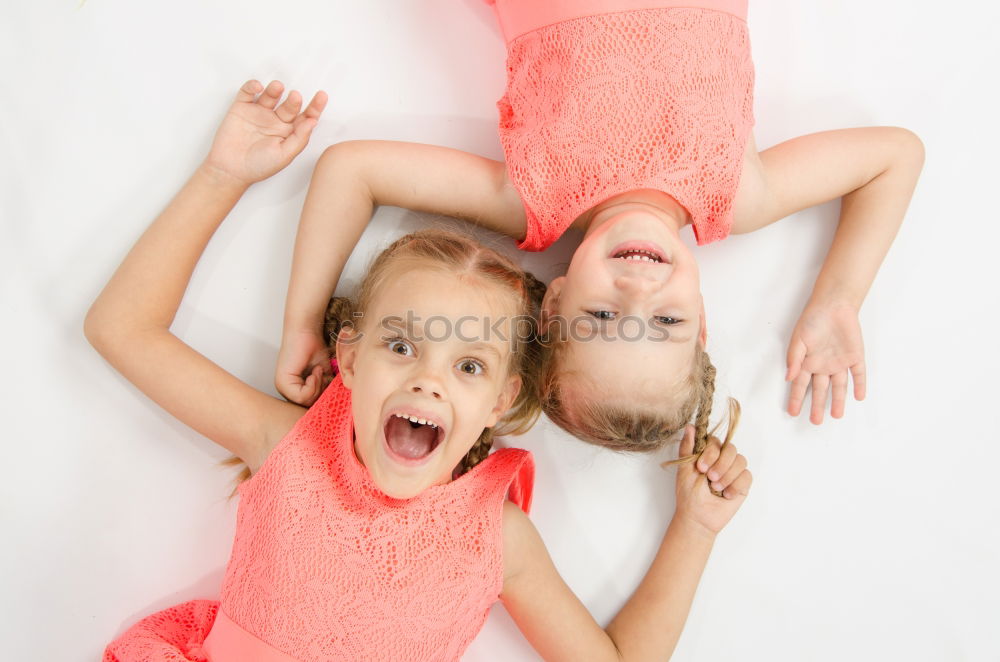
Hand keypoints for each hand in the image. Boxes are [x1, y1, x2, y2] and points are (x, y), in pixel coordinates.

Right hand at [203, 80, 328, 185]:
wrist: (230, 170)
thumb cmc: (259, 166)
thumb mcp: (284, 155)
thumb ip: (299, 138)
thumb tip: (312, 121)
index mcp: (289, 133)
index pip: (305, 117)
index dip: (314, 107)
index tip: (322, 96)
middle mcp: (276, 121)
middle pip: (289, 105)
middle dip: (294, 100)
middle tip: (295, 97)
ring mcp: (259, 113)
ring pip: (271, 95)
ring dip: (275, 89)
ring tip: (277, 87)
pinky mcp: (242, 108)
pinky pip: (248, 92)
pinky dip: (252, 86)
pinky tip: (257, 87)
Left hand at [276, 328, 331, 405]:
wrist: (306, 332)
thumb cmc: (313, 349)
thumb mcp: (322, 375)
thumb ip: (323, 389)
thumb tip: (329, 401)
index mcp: (293, 389)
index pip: (310, 404)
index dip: (322, 394)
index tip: (324, 378)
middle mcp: (285, 390)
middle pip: (308, 405)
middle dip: (320, 391)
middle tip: (321, 373)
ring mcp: (282, 387)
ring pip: (305, 401)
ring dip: (317, 386)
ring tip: (317, 370)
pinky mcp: (283, 382)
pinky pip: (302, 395)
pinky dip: (313, 384)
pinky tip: (314, 371)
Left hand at [671, 426, 750, 535]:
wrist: (697, 517)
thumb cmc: (688, 494)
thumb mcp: (684, 469)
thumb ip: (688, 447)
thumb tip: (689, 426)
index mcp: (708, 454)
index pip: (716, 441)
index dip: (711, 452)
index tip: (701, 467)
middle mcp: (722, 460)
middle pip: (731, 449)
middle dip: (720, 464)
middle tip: (710, 478)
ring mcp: (733, 471)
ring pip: (741, 461)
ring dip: (727, 476)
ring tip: (716, 488)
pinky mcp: (742, 484)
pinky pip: (747, 476)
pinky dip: (735, 485)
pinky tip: (726, 495)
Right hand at [785, 299, 865, 423]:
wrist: (834, 305)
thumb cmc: (812, 319)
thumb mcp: (798, 339)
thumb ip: (795, 359)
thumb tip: (790, 377)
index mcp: (807, 362)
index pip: (800, 385)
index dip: (795, 399)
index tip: (792, 412)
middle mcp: (823, 366)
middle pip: (819, 390)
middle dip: (817, 406)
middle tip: (814, 421)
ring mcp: (840, 362)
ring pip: (839, 386)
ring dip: (838, 401)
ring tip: (836, 416)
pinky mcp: (855, 357)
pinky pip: (858, 374)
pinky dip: (859, 385)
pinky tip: (858, 396)